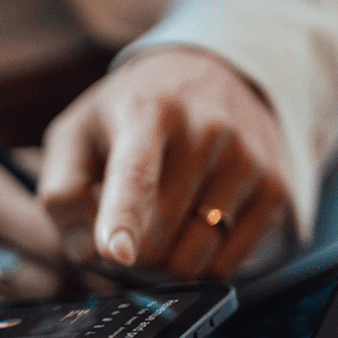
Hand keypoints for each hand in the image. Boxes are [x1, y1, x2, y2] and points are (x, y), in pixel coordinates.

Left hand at [38, 47, 290, 276]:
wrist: (213, 73)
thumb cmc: (130, 115)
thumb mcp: (77, 133)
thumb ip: (62, 191)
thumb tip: (90, 251)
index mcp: (147, 112)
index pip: (135, 172)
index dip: (124, 217)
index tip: (117, 253)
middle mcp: (207, 131)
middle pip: (156, 238)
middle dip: (131, 250)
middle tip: (129, 223)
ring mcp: (248, 159)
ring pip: (193, 258)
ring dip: (166, 259)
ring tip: (162, 219)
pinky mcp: (276, 187)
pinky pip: (228, 264)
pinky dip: (202, 259)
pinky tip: (195, 223)